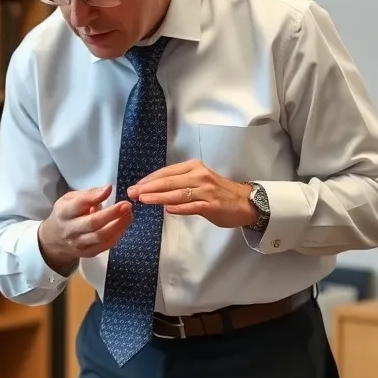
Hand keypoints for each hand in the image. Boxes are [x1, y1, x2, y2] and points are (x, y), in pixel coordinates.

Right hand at [37, 185, 132, 273]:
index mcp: (64, 213)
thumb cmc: (66, 214)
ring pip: (101, 236)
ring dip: (119, 225)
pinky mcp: (88, 253)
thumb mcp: (70, 199)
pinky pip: (106, 245)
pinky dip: (117, 235)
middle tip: (127, 205)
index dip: (94, 198)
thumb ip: (88, 194)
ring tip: (129, 214)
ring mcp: (79, 244)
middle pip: (92, 223)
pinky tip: (123, 225)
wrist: (55, 240)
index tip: (110, 189)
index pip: (78, 205)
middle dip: (112, 214)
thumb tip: (108, 189)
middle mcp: (70, 230)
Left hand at [127, 160, 256, 228]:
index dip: (149, 179)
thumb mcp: (198, 181)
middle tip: (132, 193)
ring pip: (178, 193)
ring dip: (159, 197)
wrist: (245, 202)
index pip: (167, 172)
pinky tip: (167, 209)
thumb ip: (179, 184)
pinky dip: (180, 207)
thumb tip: (154, 189)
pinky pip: (193, 206)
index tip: (135, 186)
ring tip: (144, 200)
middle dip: (148, 187)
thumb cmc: (218, 192)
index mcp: (194, 167)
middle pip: (169, 182)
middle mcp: (199, 176)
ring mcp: (206, 190)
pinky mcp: (212, 205)